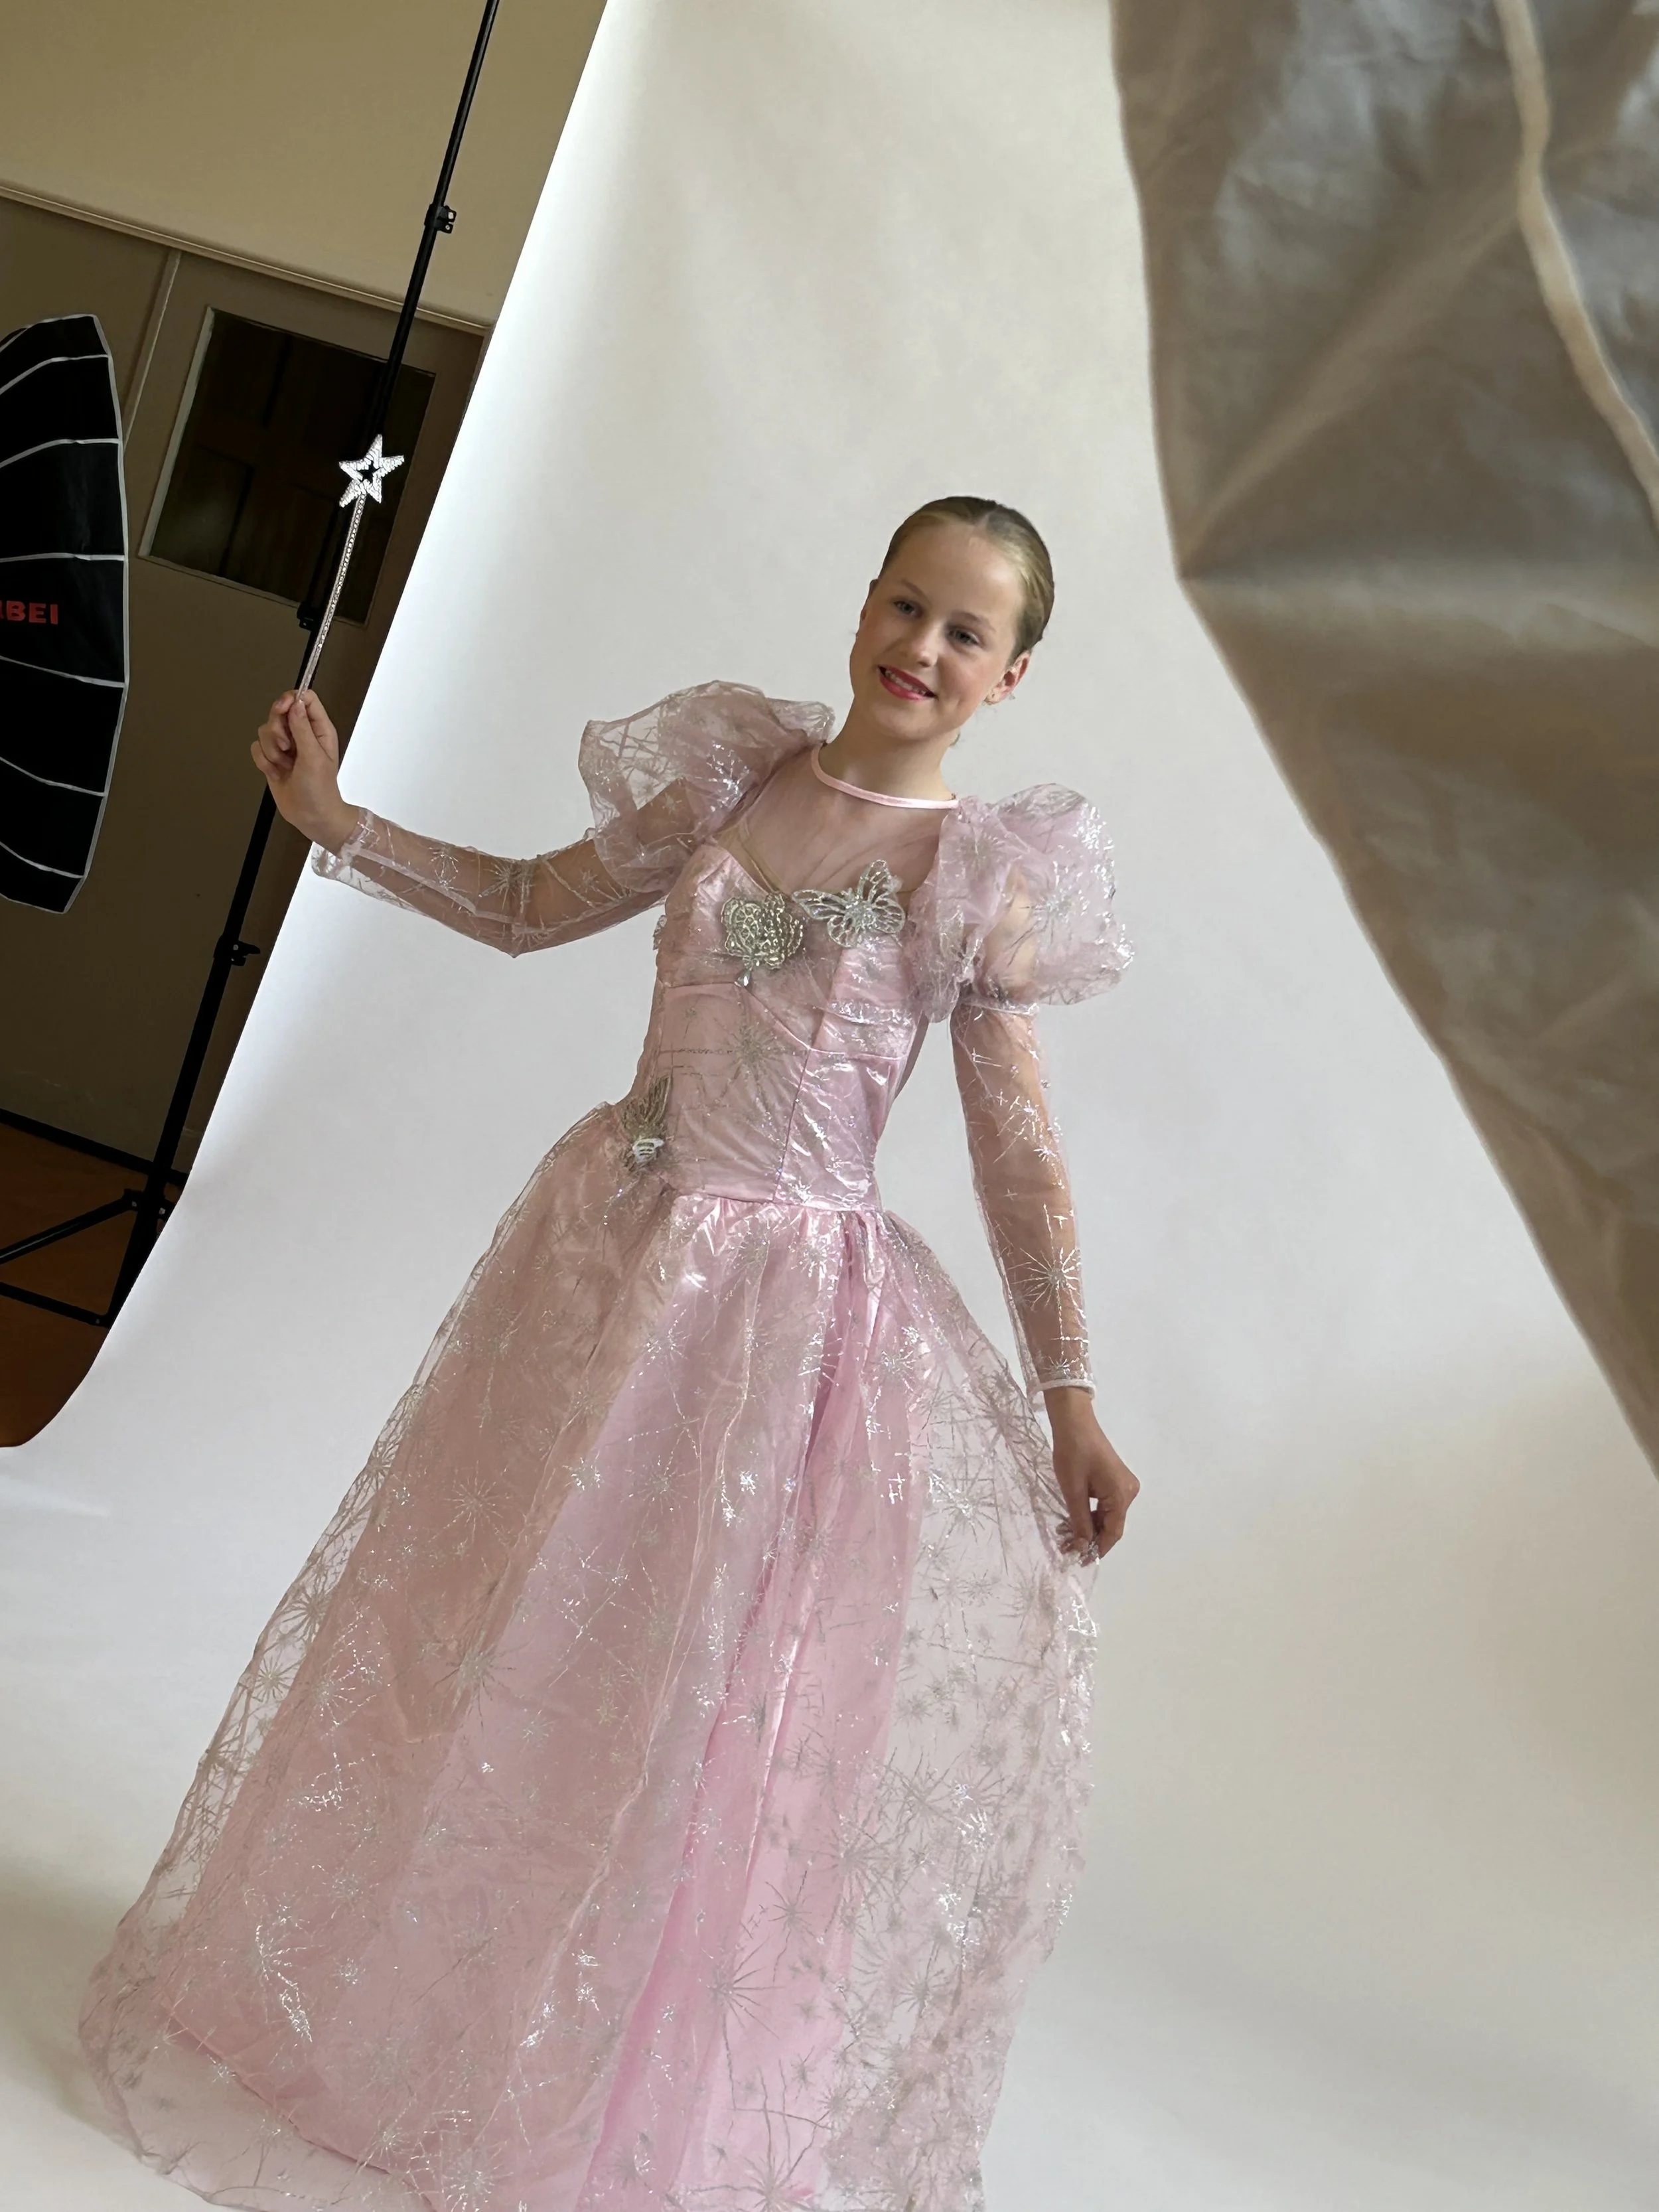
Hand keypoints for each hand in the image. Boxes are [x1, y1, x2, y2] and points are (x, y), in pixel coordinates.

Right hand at [250, 690, 358, 851]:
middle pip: (280, 711)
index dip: (290, 700)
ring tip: (285, 765)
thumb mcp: (314, 756)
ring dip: (271, 750)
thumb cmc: (320, 790)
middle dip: (277, 730)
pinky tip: (276, 772)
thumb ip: (303, 728)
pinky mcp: (272, 758)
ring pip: (265, 730)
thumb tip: (295, 703)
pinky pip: (257, 747)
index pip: (304, 698)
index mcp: (318, 729)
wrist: (311, 816)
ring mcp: (286, 746)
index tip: (283, 710)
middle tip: (286, 747)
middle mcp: (302, 734)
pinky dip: (263, 761)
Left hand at [1043, 1387, 1139, 1563]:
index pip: (1113, 1532)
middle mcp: (1128, 1491)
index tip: (1080, 1561)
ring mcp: (1123, 1485)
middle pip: (1111, 1525)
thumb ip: (1079, 1521)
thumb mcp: (1073, 1491)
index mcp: (1122, 1494)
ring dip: (1088, 1526)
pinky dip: (1090, 1514)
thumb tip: (1082, 1547)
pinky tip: (1073, 1520)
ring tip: (1065, 1536)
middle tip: (1066, 1548)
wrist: (1074, 1422)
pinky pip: (1105, 1504)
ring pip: (1107, 1515)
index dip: (1097, 1549)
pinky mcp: (1114, 1479)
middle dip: (1089, 1538)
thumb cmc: (1072, 1453)